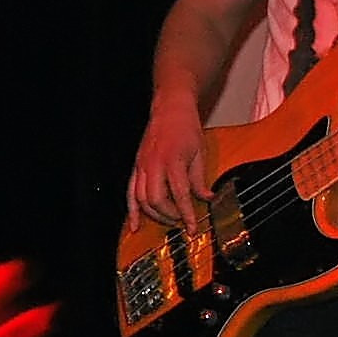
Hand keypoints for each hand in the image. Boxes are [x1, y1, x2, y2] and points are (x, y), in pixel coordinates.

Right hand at [127, 93, 214, 229]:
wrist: (170, 108)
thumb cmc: (186, 128)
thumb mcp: (200, 153)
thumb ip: (200, 179)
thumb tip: (207, 198)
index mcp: (173, 160)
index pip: (180, 195)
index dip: (187, 214)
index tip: (193, 228)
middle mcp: (154, 164)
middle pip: (157, 200)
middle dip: (170, 216)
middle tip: (182, 221)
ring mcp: (142, 166)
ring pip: (142, 199)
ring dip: (155, 215)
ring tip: (169, 220)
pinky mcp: (136, 167)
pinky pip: (130, 193)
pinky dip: (131, 211)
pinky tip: (134, 225)